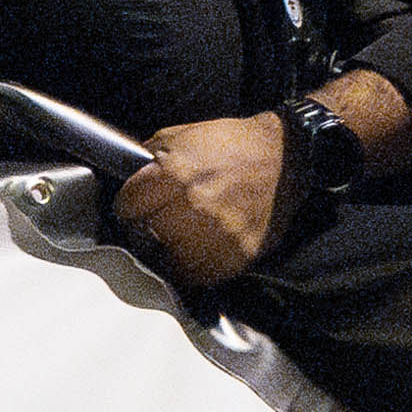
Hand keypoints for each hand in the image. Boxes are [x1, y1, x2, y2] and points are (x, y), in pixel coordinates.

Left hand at [114, 114, 293, 289]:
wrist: (284, 159)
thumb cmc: (233, 145)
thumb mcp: (183, 135)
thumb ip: (149, 158)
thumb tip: (128, 180)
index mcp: (176, 173)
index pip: (127, 206)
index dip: (130, 205)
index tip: (136, 207)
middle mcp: (194, 205)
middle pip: (145, 234)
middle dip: (148, 226)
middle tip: (160, 220)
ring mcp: (216, 235)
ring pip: (167, 259)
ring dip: (169, 249)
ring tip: (180, 235)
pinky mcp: (235, 256)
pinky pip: (197, 276)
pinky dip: (192, 266)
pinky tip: (197, 248)